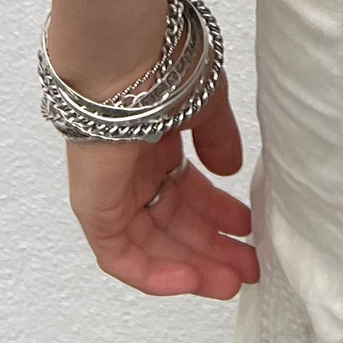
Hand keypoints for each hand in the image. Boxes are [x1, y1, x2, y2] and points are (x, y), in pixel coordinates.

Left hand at [64, 78, 259, 298]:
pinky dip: (153, 273)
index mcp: (155, 143)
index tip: (249, 228)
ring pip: (150, 245)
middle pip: (172, 223)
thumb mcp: (206, 105)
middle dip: (211, 248)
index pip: (186, 191)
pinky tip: (192, 280)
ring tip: (230, 283)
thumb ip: (218, 140)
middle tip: (248, 268)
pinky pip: (121, 255)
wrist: (126, 59)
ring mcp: (111, 190)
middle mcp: (131, 169)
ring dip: (190, 266)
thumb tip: (230, 170)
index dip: (218, 213)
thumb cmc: (166, 69)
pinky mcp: (94, 209)